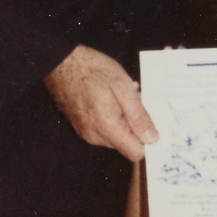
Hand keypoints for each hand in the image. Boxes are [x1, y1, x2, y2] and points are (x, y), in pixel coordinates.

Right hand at [43, 44, 157, 161]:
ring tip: (121, 95)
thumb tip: (152, 138)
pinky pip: (105, 129)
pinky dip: (113, 116)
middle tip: (136, 99)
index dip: (148, 140)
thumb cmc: (92, 70)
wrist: (62, 63)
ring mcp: (87, 133)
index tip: (153, 122)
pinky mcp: (83, 127)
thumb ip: (139, 116)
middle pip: (127, 143)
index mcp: (108, 128)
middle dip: (136, 124)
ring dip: (125, 118)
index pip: (136, 153)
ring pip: (117, 135)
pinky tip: (111, 98)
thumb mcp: (123, 87)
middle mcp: (96, 137)